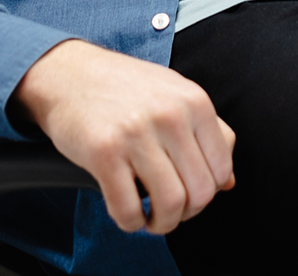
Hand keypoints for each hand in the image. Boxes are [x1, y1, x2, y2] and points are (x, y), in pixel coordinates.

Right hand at [11, 39, 235, 234]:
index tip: (190, 194)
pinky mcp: (104, 153)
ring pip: (170, 205)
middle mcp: (169, 115)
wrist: (69, 73)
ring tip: (151, 217)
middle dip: (186, 213)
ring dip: (162, 223)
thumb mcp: (175, 94)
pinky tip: (128, 212)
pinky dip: (131, 222)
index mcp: (194, 101)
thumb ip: (209, 133)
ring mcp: (136, 133)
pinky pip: (128, 209)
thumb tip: (228, 182)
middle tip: (170, 210)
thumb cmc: (123, 86)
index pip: (222, 170)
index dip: (208, 193)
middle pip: (200, 192)